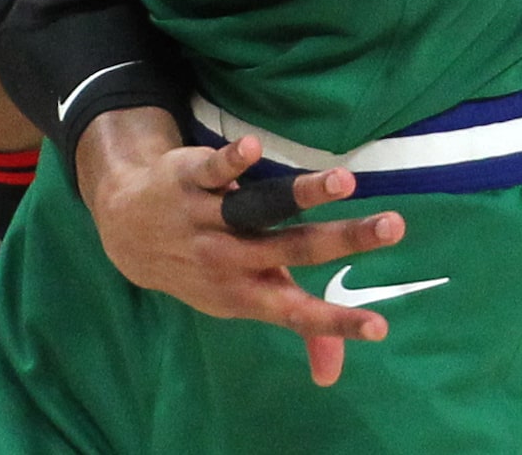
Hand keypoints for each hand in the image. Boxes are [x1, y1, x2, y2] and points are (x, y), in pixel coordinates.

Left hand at [76, 111, 403, 386]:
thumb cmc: (205, 265)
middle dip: (347, 241)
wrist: (127, 231)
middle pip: (294, 249)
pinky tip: (255, 147)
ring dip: (301, 194)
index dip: (336, 322)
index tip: (380, 326)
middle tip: (394, 227)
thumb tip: (333, 374)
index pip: (297, 312)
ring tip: (344, 181)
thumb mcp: (240, 300)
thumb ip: (289, 328)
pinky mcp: (189, 179)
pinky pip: (212, 171)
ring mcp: (208, 219)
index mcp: (248, 293)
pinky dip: (232, 161)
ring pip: (259, 208)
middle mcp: (230, 259)